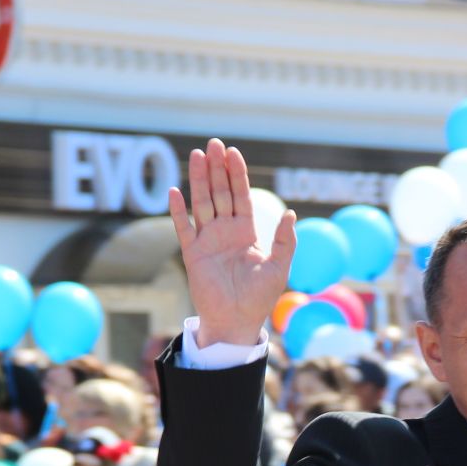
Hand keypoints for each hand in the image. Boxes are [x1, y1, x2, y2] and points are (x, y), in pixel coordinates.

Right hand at [169, 139, 296, 348]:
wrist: (237, 321)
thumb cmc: (260, 297)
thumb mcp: (279, 267)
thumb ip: (284, 241)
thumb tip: (291, 213)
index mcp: (246, 231)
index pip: (241, 195)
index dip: (237, 174)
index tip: (233, 152)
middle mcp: (225, 231)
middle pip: (220, 193)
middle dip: (216, 168)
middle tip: (213, 144)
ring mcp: (208, 240)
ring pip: (202, 203)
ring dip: (199, 180)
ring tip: (196, 155)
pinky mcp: (193, 254)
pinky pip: (184, 228)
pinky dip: (178, 211)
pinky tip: (175, 191)